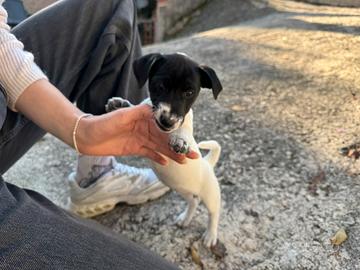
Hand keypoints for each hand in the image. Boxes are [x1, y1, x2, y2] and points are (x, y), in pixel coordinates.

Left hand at [76, 104, 198, 164]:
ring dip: (172, 154)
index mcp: (144, 118)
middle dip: (179, 147)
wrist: (85, 136)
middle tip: (193, 155)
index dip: (176, 134)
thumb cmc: (102, 123)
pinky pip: (149, 154)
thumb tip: (157, 109)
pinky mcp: (134, 149)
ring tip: (184, 161)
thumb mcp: (121, 116)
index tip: (187, 140)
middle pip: (165, 139)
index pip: (164, 126)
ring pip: (160, 148)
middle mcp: (145, 128)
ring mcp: (140, 139)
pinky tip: (166, 163)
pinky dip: (157, 158)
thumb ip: (139, 113)